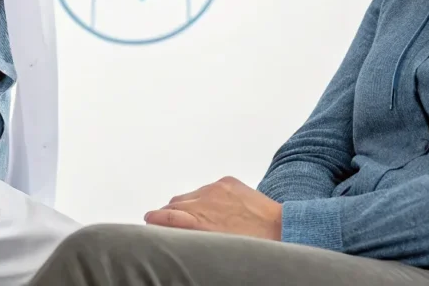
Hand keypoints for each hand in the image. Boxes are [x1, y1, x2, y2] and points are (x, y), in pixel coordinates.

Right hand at [143, 176, 283, 239]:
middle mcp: (202, 202)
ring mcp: (214, 190)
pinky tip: (216, 208)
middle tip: (172, 223)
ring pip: (188, 195)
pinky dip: (205, 197)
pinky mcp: (226, 182)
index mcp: (197, 222)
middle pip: (173, 204)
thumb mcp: (214, 247)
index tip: (149, 222)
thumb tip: (179, 236)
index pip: (163, 216)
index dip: (154, 219)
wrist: (279, 229)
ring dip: (188, 205)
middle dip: (171, 214)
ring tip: (196, 217)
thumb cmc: (249, 246)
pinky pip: (206, 188)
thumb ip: (192, 237)